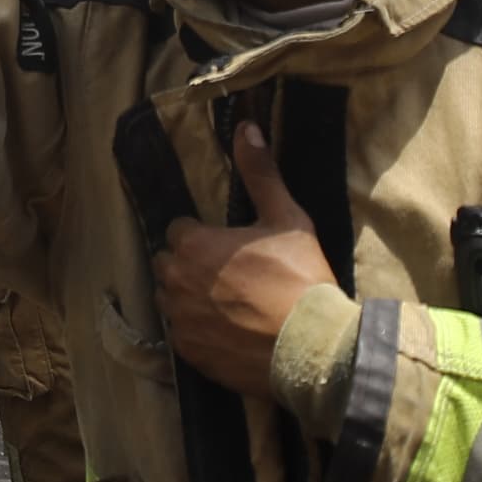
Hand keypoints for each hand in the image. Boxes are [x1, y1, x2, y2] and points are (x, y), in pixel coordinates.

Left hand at [152, 123, 334, 401]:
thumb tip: (246, 127)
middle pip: (167, 263)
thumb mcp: (287, 218)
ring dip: (186, 296)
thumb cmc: (300, 278)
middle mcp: (176, 281)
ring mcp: (180, 320)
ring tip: (223, 302)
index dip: (201, 236)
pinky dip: (196, 330)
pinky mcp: (190, 354)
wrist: (313, 347)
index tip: (226, 246)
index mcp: (193, 244)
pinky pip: (180, 334)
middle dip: (187, 264)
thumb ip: (260, 173)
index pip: (178, 230)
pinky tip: (225, 330)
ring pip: (169, 299)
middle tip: (225, 273)